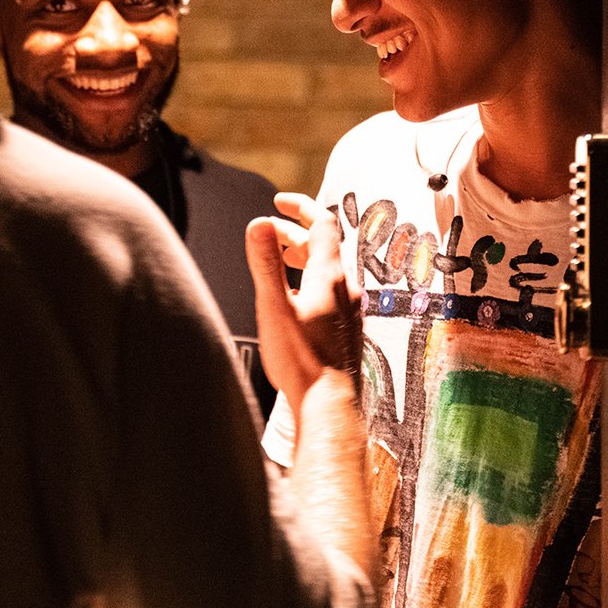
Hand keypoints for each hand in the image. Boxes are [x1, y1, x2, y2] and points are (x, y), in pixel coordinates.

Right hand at [246, 193, 361, 416]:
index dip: (300, 206)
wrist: (328, 406)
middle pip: (322, 245)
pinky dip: (309, 279)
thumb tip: (260, 224)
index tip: (278, 201)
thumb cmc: (301, 361)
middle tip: (268, 233)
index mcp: (328, 276)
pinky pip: (330, 291)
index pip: (321, 223)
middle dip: (294, 233)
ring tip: (280, 259)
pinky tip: (294, 298)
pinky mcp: (346, 328)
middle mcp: (344, 288)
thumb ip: (266, 263)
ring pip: (327, 269)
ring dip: (302, 256)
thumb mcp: (274, 307)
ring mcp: (348, 309)